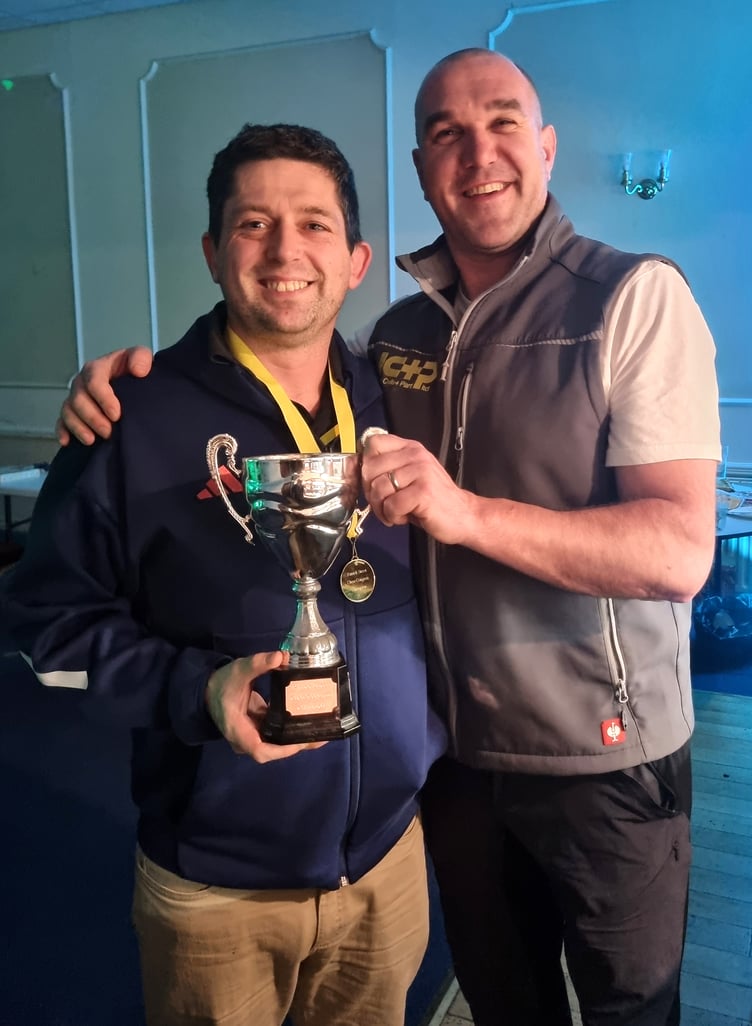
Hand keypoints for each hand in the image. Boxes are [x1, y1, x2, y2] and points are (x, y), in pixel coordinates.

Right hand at [56, 346, 153, 444]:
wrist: (132, 383)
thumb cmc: (134, 371)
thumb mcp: (141, 358)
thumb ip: (141, 358)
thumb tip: (138, 370)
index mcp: (97, 368)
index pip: (94, 381)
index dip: (103, 399)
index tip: (116, 415)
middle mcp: (82, 382)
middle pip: (78, 399)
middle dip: (93, 418)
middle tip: (109, 432)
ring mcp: (75, 398)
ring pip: (68, 412)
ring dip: (78, 427)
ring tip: (92, 440)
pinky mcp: (73, 413)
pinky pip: (61, 421)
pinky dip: (62, 431)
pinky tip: (67, 441)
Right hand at [205, 651, 326, 762]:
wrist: (209, 690)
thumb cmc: (222, 683)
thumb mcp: (239, 671)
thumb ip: (258, 663)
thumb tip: (281, 656)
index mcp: (238, 730)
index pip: (260, 750)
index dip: (282, 750)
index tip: (300, 740)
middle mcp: (246, 739)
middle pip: (274, 750)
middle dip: (297, 744)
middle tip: (321, 734)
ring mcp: (253, 736)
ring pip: (277, 744)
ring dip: (297, 738)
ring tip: (321, 729)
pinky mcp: (259, 730)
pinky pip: (276, 735)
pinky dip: (291, 730)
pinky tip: (308, 721)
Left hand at [360, 432, 475, 544]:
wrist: (464, 515)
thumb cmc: (432, 499)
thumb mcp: (410, 476)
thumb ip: (388, 469)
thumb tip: (357, 468)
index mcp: (410, 448)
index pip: (373, 443)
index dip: (366, 464)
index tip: (374, 481)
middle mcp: (415, 455)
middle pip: (370, 468)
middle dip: (371, 492)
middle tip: (384, 504)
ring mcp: (421, 472)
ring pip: (378, 488)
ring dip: (381, 508)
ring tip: (395, 512)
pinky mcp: (423, 492)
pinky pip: (391, 505)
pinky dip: (393, 517)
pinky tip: (404, 517)